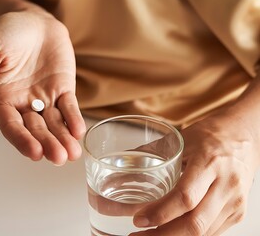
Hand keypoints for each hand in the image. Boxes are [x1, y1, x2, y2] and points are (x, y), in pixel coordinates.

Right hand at [0, 10, 85, 164]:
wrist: (32, 20)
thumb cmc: (6, 33)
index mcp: (2, 100)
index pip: (11, 126)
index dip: (22, 139)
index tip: (34, 152)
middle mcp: (24, 104)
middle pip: (36, 129)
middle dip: (47, 144)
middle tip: (58, 157)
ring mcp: (45, 98)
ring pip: (54, 123)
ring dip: (63, 138)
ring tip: (71, 153)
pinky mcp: (63, 90)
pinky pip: (69, 106)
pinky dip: (74, 118)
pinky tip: (78, 131)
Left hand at [130, 112, 258, 234]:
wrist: (245, 136)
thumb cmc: (211, 135)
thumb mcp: (181, 139)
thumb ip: (150, 153)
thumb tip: (116, 169)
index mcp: (210, 162)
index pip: (185, 197)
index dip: (160, 212)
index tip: (139, 219)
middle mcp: (226, 184)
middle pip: (195, 223)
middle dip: (163, 235)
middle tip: (137, 234)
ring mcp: (235, 201)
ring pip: (203, 232)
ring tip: (148, 235)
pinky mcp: (238, 212)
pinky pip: (211, 232)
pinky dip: (188, 235)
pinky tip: (170, 232)